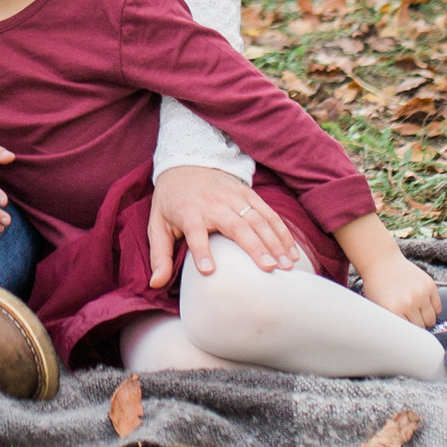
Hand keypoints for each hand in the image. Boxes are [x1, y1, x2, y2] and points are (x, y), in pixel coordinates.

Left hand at [147, 164, 301, 289]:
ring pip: (257, 219)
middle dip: (254, 247)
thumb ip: (159, 255)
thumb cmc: (171, 201)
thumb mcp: (157, 225)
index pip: (194, 232)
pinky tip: (292, 251)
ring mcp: (233, 197)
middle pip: (235, 225)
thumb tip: (154, 284)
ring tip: (286, 265)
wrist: (185, 163)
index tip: (208, 271)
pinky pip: (268, 213)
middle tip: (268, 269)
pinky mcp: (247, 193)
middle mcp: (213, 203)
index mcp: (188, 212)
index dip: (200, 250)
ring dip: (274, 241)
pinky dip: (282, 231)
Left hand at [357, 252, 440, 327]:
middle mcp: (409, 303)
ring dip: (425, 319)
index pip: (409, 334)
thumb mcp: (377, 306)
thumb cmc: (377, 285)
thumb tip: (402, 340)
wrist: (381, 261)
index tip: (407, 335)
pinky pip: (438, 307)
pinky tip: (423, 305)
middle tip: (410, 321)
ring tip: (416, 313)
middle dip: (416, 326)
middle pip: (422, 327)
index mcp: (393, 310)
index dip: (408, 335)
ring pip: (431, 319)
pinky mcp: (430, 285)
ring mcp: (421, 293)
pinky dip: (433, 309)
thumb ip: (391, 323)